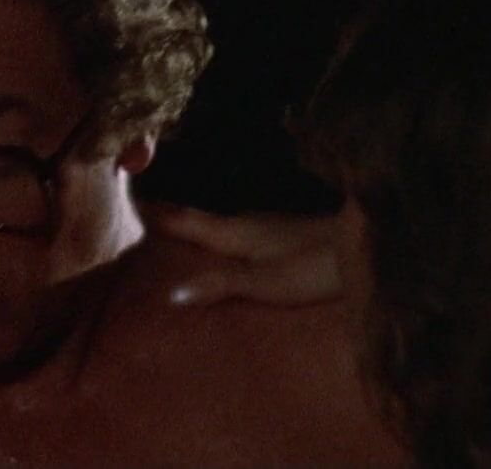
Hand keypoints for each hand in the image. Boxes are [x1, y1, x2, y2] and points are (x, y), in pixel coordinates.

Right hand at [141, 203, 342, 306]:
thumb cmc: (317, 267)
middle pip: (198, 217)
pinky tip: (225, 241)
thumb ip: (222, 284)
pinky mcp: (286, 232)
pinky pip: (238, 229)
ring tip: (172, 229)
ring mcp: (269, 224)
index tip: (123, 197)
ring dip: (194, 224)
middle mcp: (248, 221)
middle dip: (168, 216)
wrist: (367, 244)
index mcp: (236, 232)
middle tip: (137, 214)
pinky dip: (219, 232)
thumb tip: (170, 294)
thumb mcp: (266, 282)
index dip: (154, 212)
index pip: (184, 220)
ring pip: (219, 222)